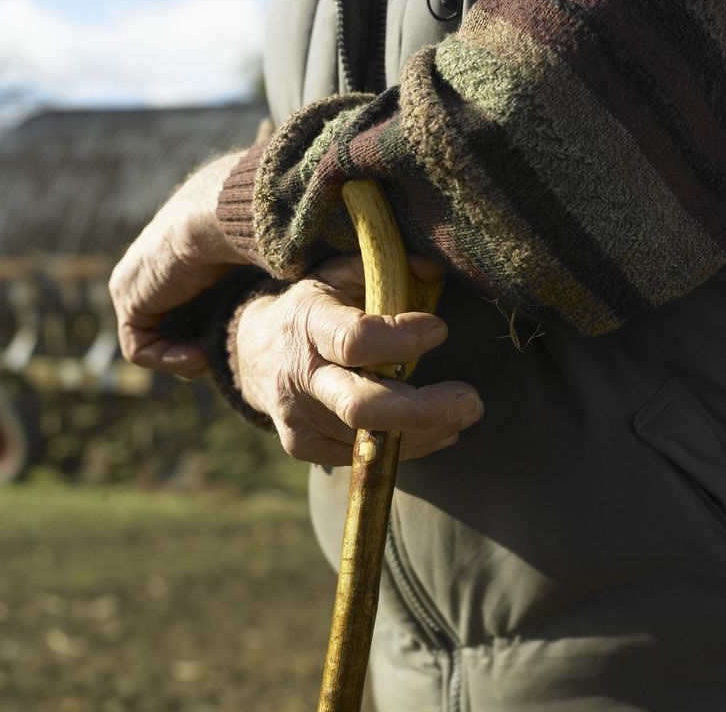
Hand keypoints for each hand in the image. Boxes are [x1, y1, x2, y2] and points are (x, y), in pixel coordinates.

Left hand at [109, 151, 247, 377]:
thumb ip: (257, 288)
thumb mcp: (260, 266)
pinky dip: (171, 359)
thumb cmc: (254, 235)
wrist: (224, 220)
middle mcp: (157, 269)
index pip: (194, 310)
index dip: (218, 334)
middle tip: (229, 355)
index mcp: (186, 258)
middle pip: (176, 328)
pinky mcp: (127, 298)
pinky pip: (140, 348)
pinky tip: (201, 354)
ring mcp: (136, 282)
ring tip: (216, 355)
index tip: (243, 341)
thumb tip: (289, 312)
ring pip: (158, 342)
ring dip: (189, 359)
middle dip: (202, 350)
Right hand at [234, 255, 483, 464]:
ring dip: (428, 429)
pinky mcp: (304, 446)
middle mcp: (298, 376)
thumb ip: (385, 270)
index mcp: (307, 323)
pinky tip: (437, 429)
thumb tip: (436, 268)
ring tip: (462, 412)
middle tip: (472, 402)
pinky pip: (366, 456)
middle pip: (361, 407)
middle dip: (424, 409)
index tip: (439, 329)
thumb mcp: (339, 275)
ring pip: (371, 438)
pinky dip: (409, 445)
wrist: (254, 353)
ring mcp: (298, 418)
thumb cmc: (313, 309)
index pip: (354, 340)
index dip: (402, 339)